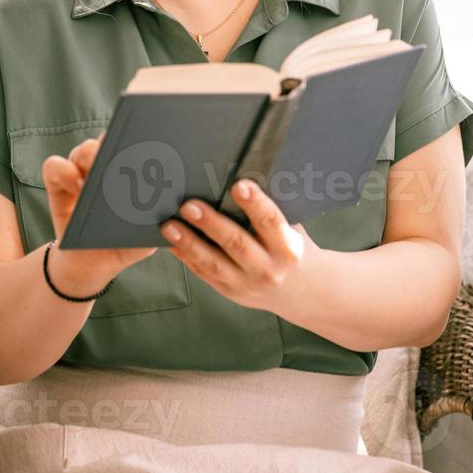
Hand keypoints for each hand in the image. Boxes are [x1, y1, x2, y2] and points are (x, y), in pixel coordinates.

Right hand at [42, 136, 154, 293]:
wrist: (91, 264)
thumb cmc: (122, 245)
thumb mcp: (144, 241)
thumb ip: (158, 231)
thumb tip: (172, 218)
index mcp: (131, 175)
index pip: (136, 146)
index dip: (141, 138)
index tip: (146, 145)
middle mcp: (105, 168)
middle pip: (108, 141)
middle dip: (115, 144)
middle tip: (121, 156)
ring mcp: (80, 173)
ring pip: (83, 150)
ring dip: (90, 158)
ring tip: (99, 180)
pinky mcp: (58, 184)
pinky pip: (54, 166)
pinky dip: (64, 172)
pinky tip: (77, 188)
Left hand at [160, 179, 313, 312]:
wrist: (302, 291)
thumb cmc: (289, 249)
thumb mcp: (291, 230)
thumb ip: (268, 212)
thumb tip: (236, 181)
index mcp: (288, 248)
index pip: (271, 222)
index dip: (255, 203)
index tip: (239, 184)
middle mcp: (268, 269)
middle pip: (237, 243)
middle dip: (211, 223)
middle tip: (189, 205)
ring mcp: (247, 284)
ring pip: (214, 263)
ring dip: (189, 243)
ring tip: (170, 226)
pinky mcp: (230, 291)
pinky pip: (204, 273)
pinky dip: (186, 257)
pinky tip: (171, 243)